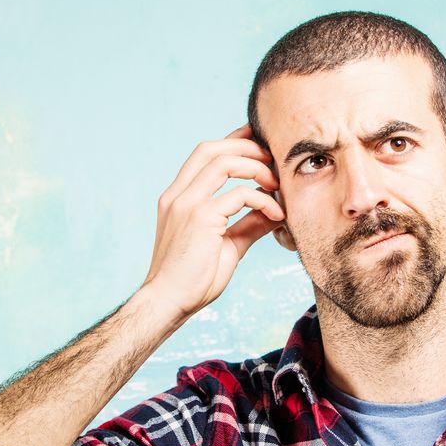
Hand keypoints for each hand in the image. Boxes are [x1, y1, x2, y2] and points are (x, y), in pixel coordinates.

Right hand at [141, 123, 284, 319]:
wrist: (168, 303)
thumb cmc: (193, 280)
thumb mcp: (227, 245)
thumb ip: (247, 225)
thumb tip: (273, 213)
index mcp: (177, 198)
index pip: (204, 156)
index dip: (233, 142)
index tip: (260, 144)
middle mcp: (178, 195)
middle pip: (211, 148)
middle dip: (246, 146)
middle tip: (273, 159)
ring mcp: (186, 203)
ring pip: (224, 162)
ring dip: (256, 167)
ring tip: (276, 183)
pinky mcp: (200, 217)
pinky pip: (240, 195)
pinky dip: (263, 199)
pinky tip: (276, 215)